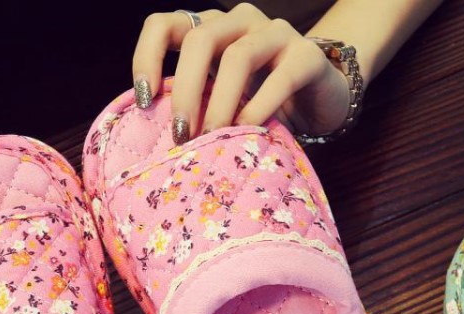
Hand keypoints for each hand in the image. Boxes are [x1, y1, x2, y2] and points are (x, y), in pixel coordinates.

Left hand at [132, 3, 350, 143]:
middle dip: (185, 90)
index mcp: (209, 30)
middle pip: (200, 40)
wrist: (320, 103)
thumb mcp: (218, 102)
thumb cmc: (259, 105)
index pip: (164, 25)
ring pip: (238, 57)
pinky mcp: (307, 56)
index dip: (147, 57)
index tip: (144, 99)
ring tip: (211, 138)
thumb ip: (194, 105)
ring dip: (219, 103)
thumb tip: (160, 141)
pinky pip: (279, 78)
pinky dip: (258, 108)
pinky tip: (247, 131)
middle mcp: (240, 22)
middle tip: (181, 134)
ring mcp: (276, 34)